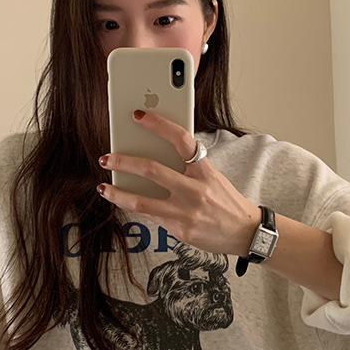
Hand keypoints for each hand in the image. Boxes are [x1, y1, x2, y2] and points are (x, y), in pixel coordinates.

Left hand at [97, 109, 260, 256]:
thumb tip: (156, 153)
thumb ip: (189, 166)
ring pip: (141, 200)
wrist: (245, 233)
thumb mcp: (213, 177)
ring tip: (104, 187)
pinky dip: (133, 207)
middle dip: (123, 161)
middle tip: (106, 158)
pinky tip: (122, 201)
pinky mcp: (180, 230)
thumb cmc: (225, 200)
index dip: (159, 124)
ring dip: (117, 193)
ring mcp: (186, 212)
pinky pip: (150, 216)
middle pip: (152, 169)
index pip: (181, 139)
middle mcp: (195, 190)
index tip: (139, 115)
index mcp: (205, 170)